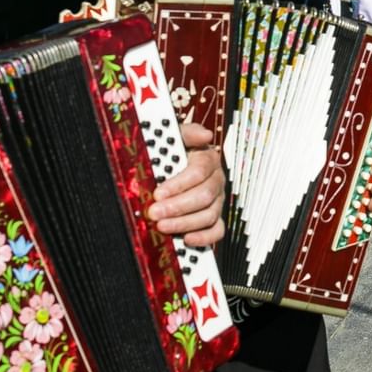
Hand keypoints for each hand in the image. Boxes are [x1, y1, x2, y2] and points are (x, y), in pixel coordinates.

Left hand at [150, 120, 225, 247]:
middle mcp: (216, 181)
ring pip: (209, 215)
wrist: (175, 166)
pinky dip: (204, 237)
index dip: (179, 184)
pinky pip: (217, 231)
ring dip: (185, 223)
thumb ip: (188, 133)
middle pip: (205, 196)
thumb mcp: (177, 137)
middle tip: (155, 213)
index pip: (199, 172)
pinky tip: (186, 238)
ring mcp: (217, 201)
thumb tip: (205, 135)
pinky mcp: (215, 218)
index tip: (158, 193)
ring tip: (163, 226)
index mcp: (207, 160)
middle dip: (178, 207)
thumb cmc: (175, 152)